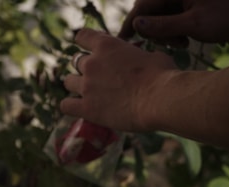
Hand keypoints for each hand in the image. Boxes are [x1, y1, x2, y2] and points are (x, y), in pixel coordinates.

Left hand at [60, 28, 176, 131]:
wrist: (160, 99)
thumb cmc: (163, 76)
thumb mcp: (151, 56)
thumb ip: (136, 57)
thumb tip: (140, 61)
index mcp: (106, 46)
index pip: (82, 36)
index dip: (86, 42)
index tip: (93, 50)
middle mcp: (92, 64)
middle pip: (76, 62)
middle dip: (86, 68)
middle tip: (99, 77)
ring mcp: (87, 86)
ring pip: (68, 82)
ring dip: (76, 85)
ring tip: (88, 93)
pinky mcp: (87, 108)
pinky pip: (65, 106)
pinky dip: (69, 106)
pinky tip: (79, 108)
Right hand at [118, 0, 228, 46]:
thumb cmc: (228, 17)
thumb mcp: (194, 24)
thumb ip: (163, 25)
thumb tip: (137, 25)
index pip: (143, 6)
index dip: (130, 24)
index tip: (119, 40)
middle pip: (150, 13)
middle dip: (155, 31)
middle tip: (172, 44)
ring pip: (159, 19)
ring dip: (165, 34)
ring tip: (183, 43)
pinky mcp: (187, 6)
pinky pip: (169, 20)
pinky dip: (173, 31)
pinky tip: (185, 39)